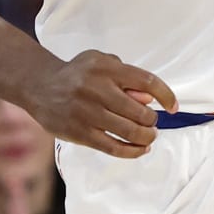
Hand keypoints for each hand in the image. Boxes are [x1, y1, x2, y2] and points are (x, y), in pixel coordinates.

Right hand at [26, 51, 176, 159]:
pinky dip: (132, 151)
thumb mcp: (100, 63)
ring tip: (148, 136)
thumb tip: (148, 99)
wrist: (40, 86)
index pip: (146, 82)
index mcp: (106, 68)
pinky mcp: (80, 133)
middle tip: (152, 124)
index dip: (166, 96)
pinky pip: (113, 147)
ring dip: (146, 137)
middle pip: (140, 112)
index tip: (173, 108)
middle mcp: (97, 89)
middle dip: (152, 121)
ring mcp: (87, 112)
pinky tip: (139, 149)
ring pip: (130, 132)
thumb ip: (126, 77)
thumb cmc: (77, 74)